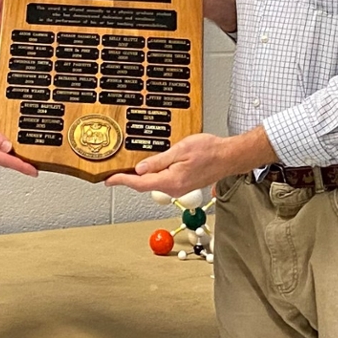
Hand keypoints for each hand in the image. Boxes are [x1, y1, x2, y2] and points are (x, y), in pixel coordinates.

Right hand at [0, 105, 36, 176]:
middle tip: (35, 166)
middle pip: (4, 162)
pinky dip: (2, 153)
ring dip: (11, 158)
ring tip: (25, 159)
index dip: (22, 166)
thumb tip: (8, 146)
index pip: (6, 161)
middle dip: (20, 164)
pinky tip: (8, 149)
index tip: (34, 172)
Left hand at [106, 133, 233, 195]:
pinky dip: (153, 177)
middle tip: (114, 174)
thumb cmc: (209, 151)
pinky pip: (164, 182)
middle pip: (145, 185)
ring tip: (128, 171)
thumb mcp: (180, 150)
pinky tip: (149, 169)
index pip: (140, 183)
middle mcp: (175, 188)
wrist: (228, 156)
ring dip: (141, 178)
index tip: (109, 180)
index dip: (122, 181)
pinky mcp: (184, 184)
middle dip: (129, 180)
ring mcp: (180, 187)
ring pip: (155, 184)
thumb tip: (140, 169)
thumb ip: (158, 161)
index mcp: (171, 181)